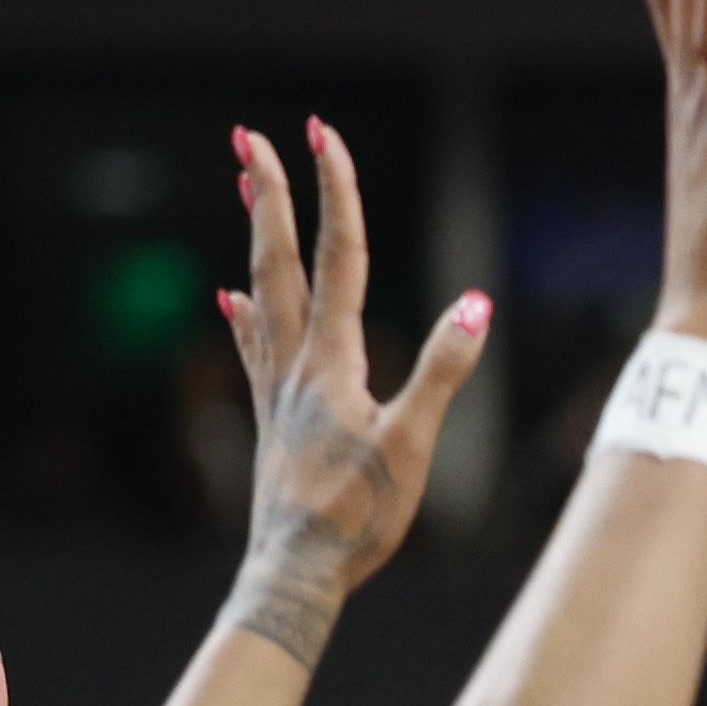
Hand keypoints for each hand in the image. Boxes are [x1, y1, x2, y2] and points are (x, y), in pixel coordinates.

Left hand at [223, 118, 492, 662]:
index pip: (339, 257)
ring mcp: (277, 389)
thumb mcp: (413, 443)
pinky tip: (230, 299)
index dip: (334, 190)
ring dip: (259, 236)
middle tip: (251, 136)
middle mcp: (296, 363)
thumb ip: (443, 370)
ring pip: (263, 292)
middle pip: (281, 260)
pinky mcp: (271, 419)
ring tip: (247, 192)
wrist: (295, 574)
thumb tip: (476, 302)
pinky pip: (254, 346)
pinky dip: (245, 312)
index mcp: (333, 361)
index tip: (321, 131)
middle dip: (271, 194)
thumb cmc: (358, 517)